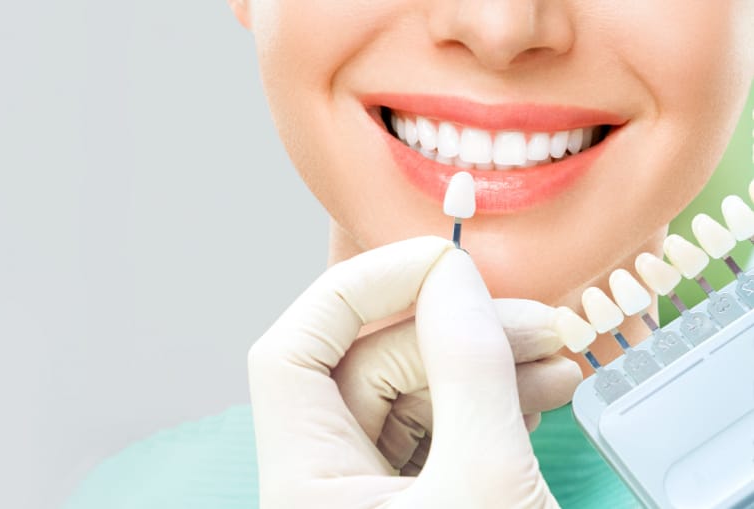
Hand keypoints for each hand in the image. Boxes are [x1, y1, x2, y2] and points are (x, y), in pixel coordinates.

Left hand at [248, 237, 573, 507]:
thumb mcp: (488, 482)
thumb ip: (468, 374)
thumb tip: (453, 280)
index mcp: (306, 482)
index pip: (294, 351)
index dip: (360, 288)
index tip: (437, 260)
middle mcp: (327, 482)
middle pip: (372, 364)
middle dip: (458, 331)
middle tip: (537, 323)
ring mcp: (371, 490)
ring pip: (415, 393)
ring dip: (488, 367)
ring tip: (558, 360)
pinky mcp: (418, 498)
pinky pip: (442, 428)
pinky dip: (490, 405)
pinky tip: (539, 392)